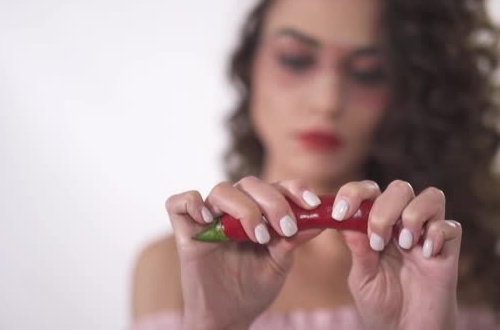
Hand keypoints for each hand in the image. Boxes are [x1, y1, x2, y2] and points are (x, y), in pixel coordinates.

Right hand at [166, 177, 323, 329]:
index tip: (313, 205)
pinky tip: (208, 219)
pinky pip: (179, 203)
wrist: (229, 316)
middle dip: (273, 202)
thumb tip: (320, 221)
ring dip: (244, 209)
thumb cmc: (254, 287)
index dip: (294, 189)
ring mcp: (208, 218)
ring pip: (221, 190)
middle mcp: (234, 209)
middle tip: (285, 228)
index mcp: (260, 211)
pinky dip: (193, 203)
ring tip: (258, 236)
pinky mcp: (185, 232)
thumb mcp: (280, 263)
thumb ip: (293, 240)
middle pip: (250, 184)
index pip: (276, 186)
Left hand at [333, 180, 461, 329]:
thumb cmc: (383, 305)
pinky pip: (451, 227)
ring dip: (413, 215)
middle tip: (378, 240)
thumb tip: (346, 220)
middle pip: (400, 188)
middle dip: (384, 208)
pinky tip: (425, 256)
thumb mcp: (362, 278)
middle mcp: (403, 225)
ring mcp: (427, 236)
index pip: (369, 192)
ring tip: (404, 245)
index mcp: (377, 226)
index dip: (354, 193)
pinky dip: (436, 235)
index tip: (340, 212)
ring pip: (431, 196)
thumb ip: (358, 249)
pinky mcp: (448, 252)